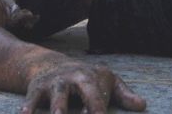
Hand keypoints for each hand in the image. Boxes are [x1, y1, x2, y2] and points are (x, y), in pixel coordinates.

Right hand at [22, 62, 145, 113]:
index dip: (99, 106)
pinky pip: (31, 99)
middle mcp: (72, 79)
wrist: (50, 64)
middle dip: (84, 103)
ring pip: (56, 96)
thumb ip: (123, 94)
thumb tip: (142, 105)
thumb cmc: (85, 78)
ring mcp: (54, 84)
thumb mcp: (105, 81)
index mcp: (90, 78)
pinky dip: (28, 107)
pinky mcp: (37, 89)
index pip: (97, 95)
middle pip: (80, 90)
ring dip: (58, 108)